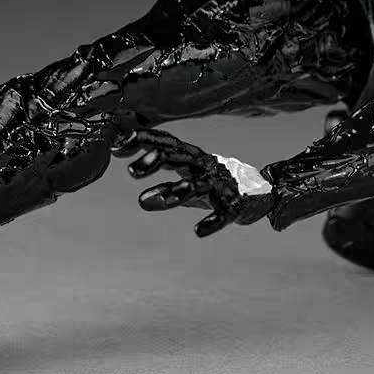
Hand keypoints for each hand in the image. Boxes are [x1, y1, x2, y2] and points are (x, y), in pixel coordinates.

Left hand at [112, 128, 274, 236]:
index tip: (116, 146)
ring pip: (195, 186)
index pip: (165, 142)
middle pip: (178, 157)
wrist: (258, 191)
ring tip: (144, 202)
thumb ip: (160, 182)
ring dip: (171, 192)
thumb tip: (134, 188)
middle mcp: (203, 166)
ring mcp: (219, 185)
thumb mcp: (185, 178)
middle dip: (154, 161)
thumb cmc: (211, 183)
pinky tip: (198, 232)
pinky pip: (222, 214)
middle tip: (129, 172)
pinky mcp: (234, 206)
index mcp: (191, 156)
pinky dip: (211, 222)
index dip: (141, 141)